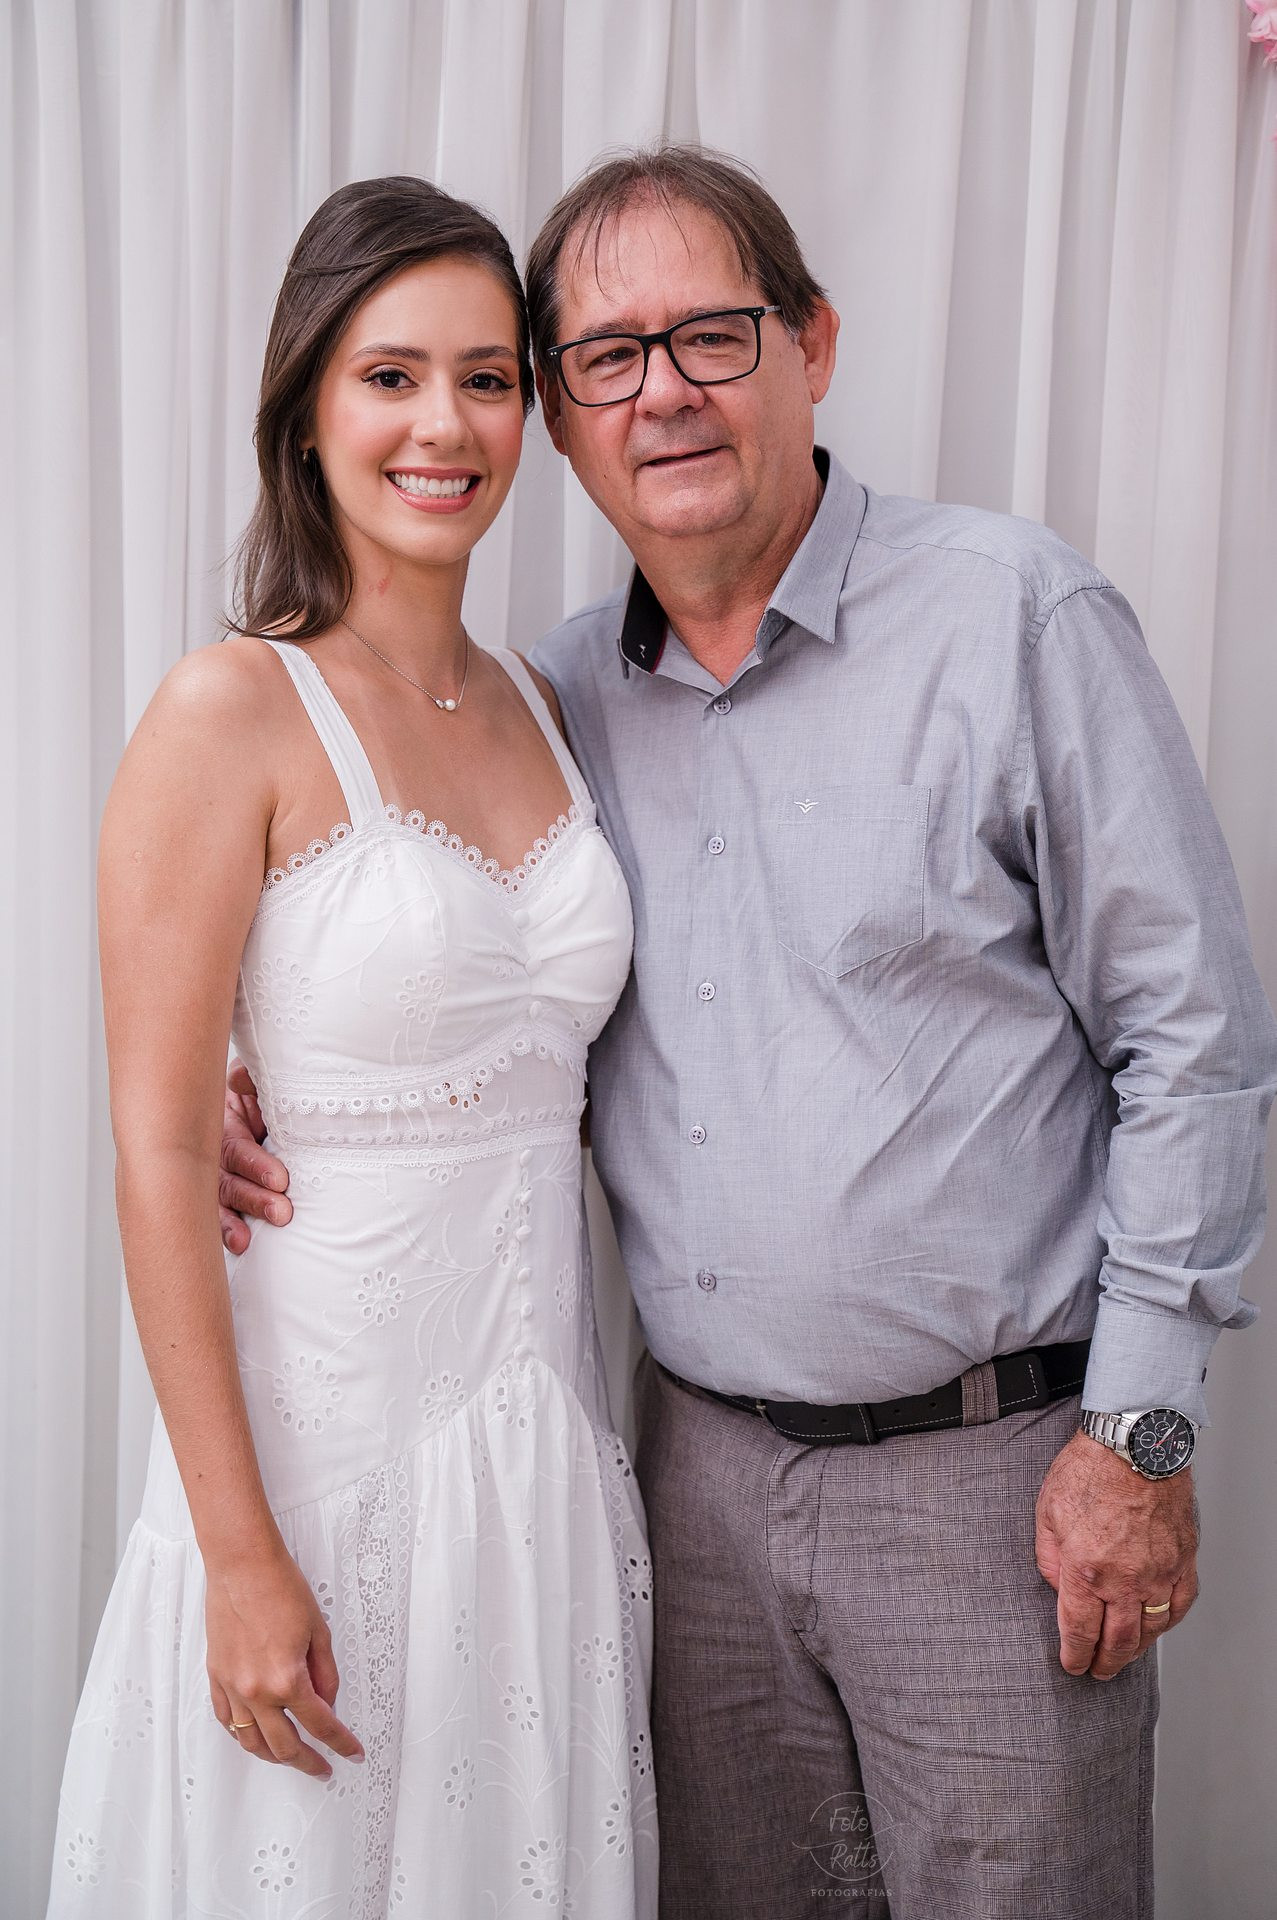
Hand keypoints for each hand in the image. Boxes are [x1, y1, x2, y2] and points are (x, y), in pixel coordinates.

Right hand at [206, 1544, 363, 1777]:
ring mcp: (232, 1687)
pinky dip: (243, 1735)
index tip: (352, 1753)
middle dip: (309, 1762)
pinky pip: (227, 1720)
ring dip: (274, 1757)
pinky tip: (256, 1737)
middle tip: (323, 1767)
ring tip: (291, 1759)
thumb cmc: (280, 1587)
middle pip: (285, 1745)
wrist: (242, 1565)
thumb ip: (326, 1674)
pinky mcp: (215, 1677)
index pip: (321, 1725)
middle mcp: (257, 1692)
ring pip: (251, 1742)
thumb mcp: (319, 1631)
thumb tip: (327, 1703)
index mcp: (287, 1679)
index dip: (341, 1743)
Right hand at [219, 1058, 291, 1252]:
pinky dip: (225, 1230)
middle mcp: (215, 1150)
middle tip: (281, 1212)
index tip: (280, 1180)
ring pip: (222, 1200)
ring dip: (235, 1220)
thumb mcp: (253, 1079)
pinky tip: (236, 1245)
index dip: (255, 1165)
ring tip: (246, 1240)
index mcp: (224, 1122)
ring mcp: (216, 1173)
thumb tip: (241, 1080)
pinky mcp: (223, 1193)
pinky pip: (220, 1215)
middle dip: (253, 1199)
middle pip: (227, 1179)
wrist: (257, 1096)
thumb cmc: (259, 1089)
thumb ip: (248, 1078)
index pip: (236, 1148)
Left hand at [1034, 1428, 1197, 1679]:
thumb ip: (1049, 1558)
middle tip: (1097, 1671)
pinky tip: (1155, 1626)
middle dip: (1104, 1663)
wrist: (1135, 1443)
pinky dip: (1166, 1622)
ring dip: (1135, 1650)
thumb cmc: (1090, 1469)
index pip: (1080, 1631)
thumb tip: (1058, 1588)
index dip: (1075, 1656)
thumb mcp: (1047, 1512)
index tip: (1072, 1665)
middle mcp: (1126, 1579)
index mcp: (1087, 1570)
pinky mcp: (1182, 1561)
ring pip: (1150, 1631)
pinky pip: (1178, 1605)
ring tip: (1123, 1655)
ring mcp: (1159, 1573)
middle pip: (1118, 1642)